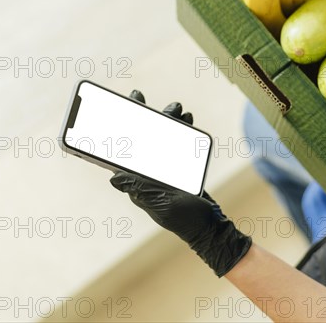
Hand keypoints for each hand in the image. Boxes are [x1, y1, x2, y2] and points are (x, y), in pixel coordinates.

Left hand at [110, 90, 251, 276]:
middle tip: (138, 96)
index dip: (118, 129)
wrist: (211, 228)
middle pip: (141, 139)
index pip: (124, 152)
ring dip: (166, 121)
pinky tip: (186, 120)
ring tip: (175, 108)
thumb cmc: (185, 220)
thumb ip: (142, 189)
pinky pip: (178, 145)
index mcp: (140, 182)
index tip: (115, 110)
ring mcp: (165, 171)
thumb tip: (113, 177)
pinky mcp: (181, 169)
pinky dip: (182, 131)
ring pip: (161, 139)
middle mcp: (149, 174)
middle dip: (142, 117)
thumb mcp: (163, 204)